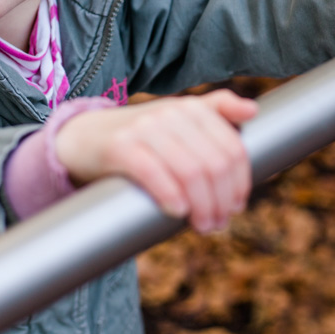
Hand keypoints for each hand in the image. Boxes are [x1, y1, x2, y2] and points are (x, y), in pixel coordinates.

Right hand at [54, 89, 256, 232]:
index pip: (232, 148)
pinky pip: (154, 174)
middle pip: (214, 164)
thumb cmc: (138, 137)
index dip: (240, 182)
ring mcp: (144, 128)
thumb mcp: (176, 119)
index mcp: (191, 107)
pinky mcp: (120, 147)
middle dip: (222, 201)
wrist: (81, 137)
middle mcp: (171, 112)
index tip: (236, 206)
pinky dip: (171, 197)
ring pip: (190, 172)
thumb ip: (214, 110)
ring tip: (203, 226)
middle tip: (217, 223)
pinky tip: (177, 212)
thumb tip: (253, 110)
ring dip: (202, 207)